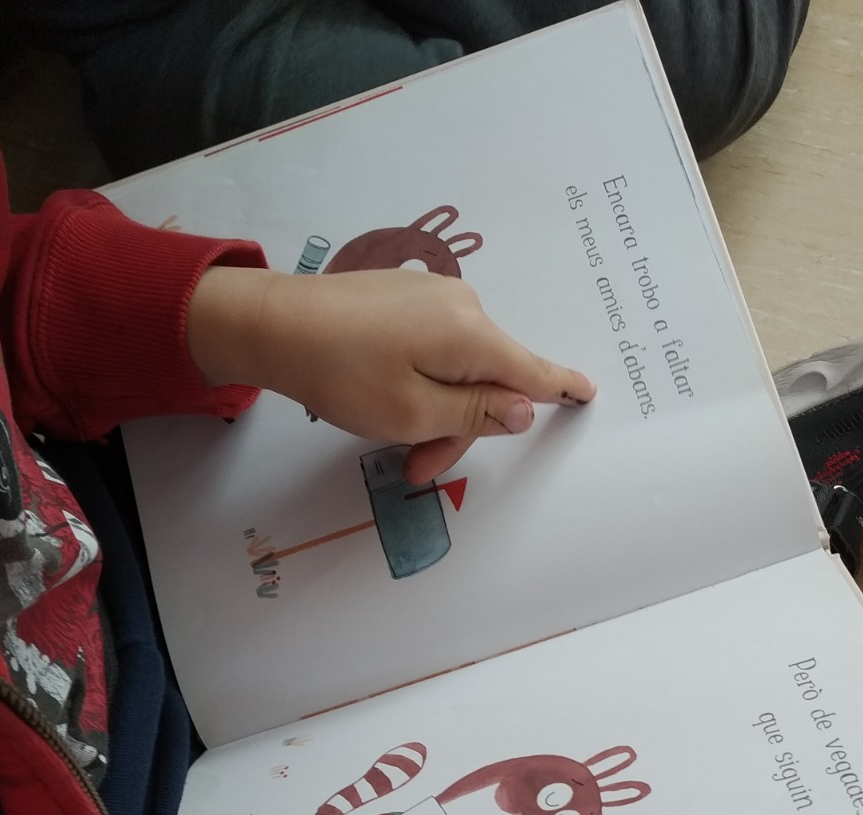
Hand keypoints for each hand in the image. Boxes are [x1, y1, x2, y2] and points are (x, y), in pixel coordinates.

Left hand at [186, 265, 595, 482]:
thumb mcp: (413, 412)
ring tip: (395, 447)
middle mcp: (462, 307)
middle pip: (490, 380)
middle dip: (462, 428)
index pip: (532, 370)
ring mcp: (431, 298)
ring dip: (437, 413)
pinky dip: (421, 384)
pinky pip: (433, 350)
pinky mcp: (404, 298)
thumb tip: (524, 409)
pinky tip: (385, 403)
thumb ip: (475, 414)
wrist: (273, 322)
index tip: (589, 392)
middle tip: (416, 468)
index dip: (561, 387)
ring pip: (458, 371)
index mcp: (472, 335)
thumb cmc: (343, 373)